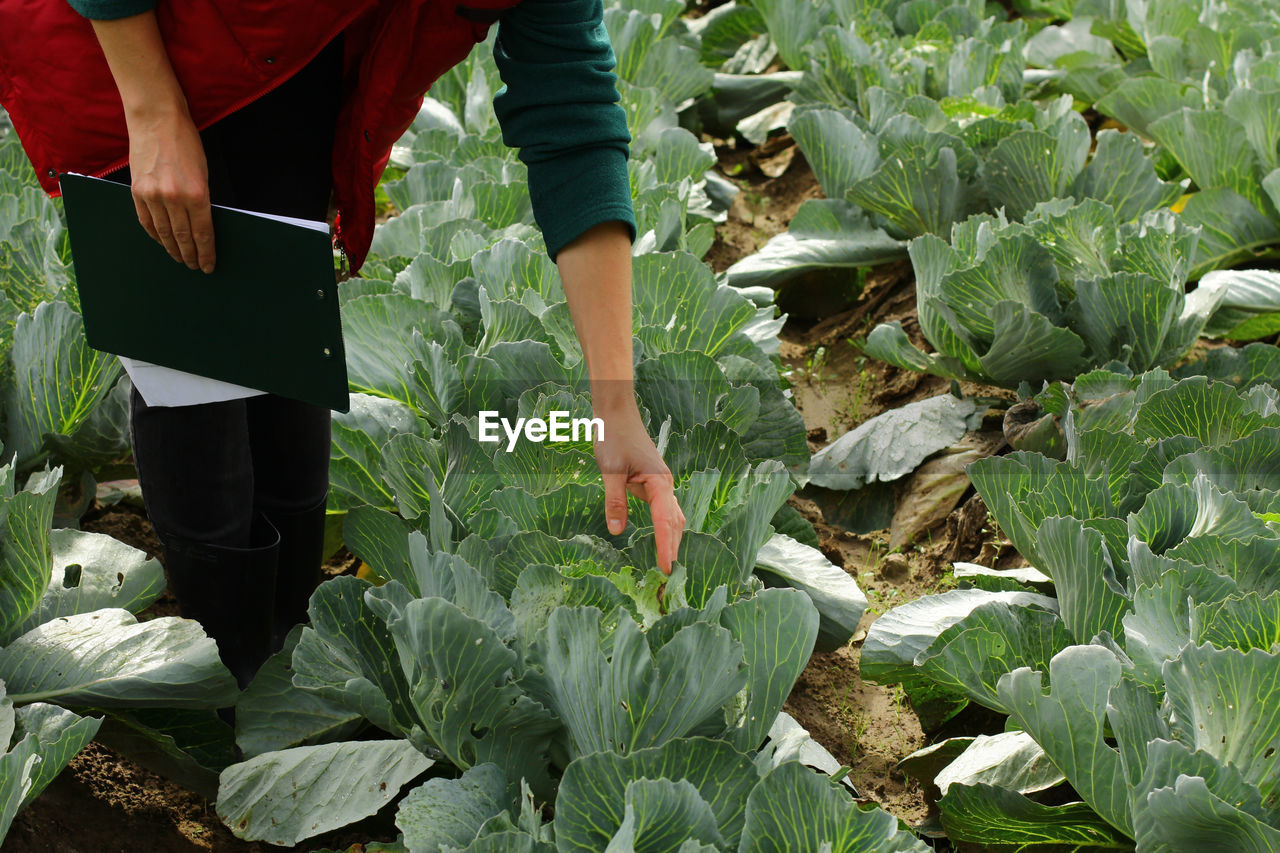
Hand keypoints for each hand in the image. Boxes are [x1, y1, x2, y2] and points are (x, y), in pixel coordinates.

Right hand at [126, 108, 214, 272]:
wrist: (156, 119)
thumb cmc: (186, 143)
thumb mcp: (203, 173)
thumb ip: (202, 200)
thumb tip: (201, 226)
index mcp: (196, 194)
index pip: (202, 233)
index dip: (206, 253)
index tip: (208, 265)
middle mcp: (173, 197)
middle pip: (183, 237)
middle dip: (190, 255)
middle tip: (195, 266)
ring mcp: (152, 195)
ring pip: (164, 233)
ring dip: (173, 249)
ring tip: (180, 258)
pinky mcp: (137, 191)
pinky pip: (146, 221)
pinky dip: (155, 234)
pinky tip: (162, 242)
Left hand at [594, 404, 684, 573]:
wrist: (616, 413)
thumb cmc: (613, 436)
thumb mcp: (610, 470)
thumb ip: (614, 501)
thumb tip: (617, 531)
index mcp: (658, 481)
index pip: (665, 521)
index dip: (665, 546)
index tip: (666, 569)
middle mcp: (665, 484)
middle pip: (675, 523)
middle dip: (673, 549)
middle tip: (669, 578)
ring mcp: (661, 483)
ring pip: (673, 517)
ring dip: (672, 540)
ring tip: (668, 564)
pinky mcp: (653, 482)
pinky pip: (664, 510)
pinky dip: (666, 528)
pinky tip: (662, 540)